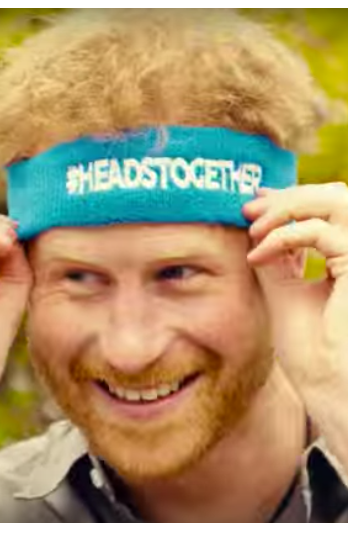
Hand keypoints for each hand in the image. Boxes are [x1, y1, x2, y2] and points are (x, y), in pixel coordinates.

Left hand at [243, 183, 347, 392]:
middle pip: (336, 197)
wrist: (328, 389)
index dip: (290, 200)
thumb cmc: (311, 351)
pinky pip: (321, 233)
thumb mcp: (284, 292)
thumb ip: (278, 258)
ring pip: (337, 201)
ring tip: (254, 229)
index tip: (253, 202)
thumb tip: (258, 225)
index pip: (326, 212)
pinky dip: (284, 237)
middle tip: (248, 207)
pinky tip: (258, 255)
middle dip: (287, 197)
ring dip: (288, 208)